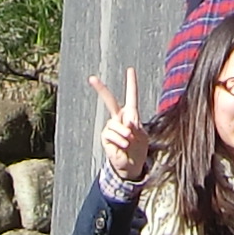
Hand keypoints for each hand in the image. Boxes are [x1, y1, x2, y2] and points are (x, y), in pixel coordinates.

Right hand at [86, 66, 152, 184]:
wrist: (130, 165)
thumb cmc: (138, 149)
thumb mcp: (142, 137)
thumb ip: (136, 127)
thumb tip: (126, 121)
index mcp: (131, 114)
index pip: (131, 96)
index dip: (131, 83)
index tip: (130, 69)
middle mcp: (119, 118)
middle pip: (110, 101)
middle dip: (100, 89)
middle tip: (92, 78)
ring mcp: (111, 126)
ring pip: (115, 124)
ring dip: (124, 134)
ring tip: (128, 143)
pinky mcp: (105, 136)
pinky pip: (111, 134)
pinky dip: (119, 140)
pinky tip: (122, 146)